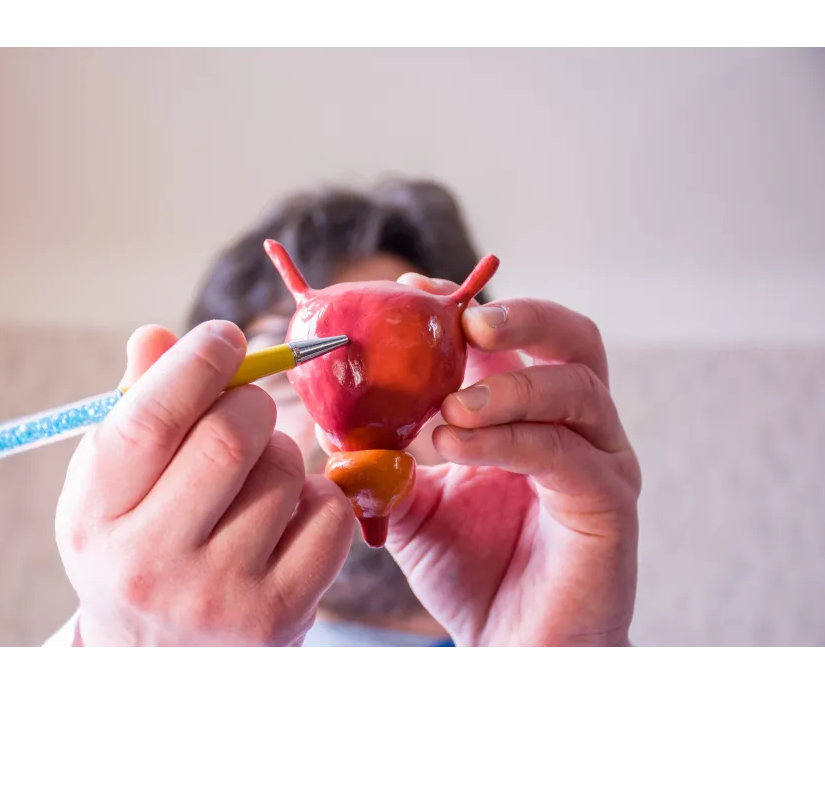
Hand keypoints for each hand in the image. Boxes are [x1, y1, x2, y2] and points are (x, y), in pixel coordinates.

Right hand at [55, 321, 354, 646]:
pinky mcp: (279, 615)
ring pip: (287, 469)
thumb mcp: (113, 487)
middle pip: (231, 435)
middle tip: (247, 408)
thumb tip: (156, 336)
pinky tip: (288, 519)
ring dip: (284, 453)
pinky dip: (320, 497)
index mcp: (94, 517)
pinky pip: (330, 513)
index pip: (150, 418)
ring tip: (257, 480)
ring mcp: (217, 596)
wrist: (162, 663)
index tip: (224, 337)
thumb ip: (136, 408)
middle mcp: (148, 564)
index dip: (198, 362)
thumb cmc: (139, 549)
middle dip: (251, 402)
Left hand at [387, 276, 640, 647]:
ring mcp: (600, 460)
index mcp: (531, 411)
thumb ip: (384, 454)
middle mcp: (576, 424)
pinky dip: (507, 440)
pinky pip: (564, 453)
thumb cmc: (469, 570)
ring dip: (506, 387)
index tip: (411, 290)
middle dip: (521, 316)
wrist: (512, 648)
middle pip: (572, 339)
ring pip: (573, 389)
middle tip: (465, 318)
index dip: (466, 305)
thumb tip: (329, 415)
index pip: (514, 336)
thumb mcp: (411, 501)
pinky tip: (456, 444)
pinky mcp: (609, 504)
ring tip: (448, 405)